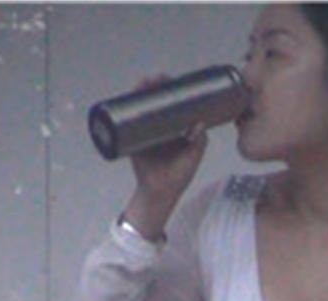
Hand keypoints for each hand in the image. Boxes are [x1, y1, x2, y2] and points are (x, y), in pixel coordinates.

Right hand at [122, 76, 207, 240]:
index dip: (173, 91)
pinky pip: (129, 120)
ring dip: (142, 92)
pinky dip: (127, 107)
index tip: (173, 81)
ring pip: (144, 107)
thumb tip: (200, 124)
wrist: (158, 193)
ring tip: (143, 83)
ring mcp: (147, 131)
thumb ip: (199, 144)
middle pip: (158, 101)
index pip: (175, 104)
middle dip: (156, 87)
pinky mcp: (134, 138)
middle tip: (156, 79)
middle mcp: (162, 127)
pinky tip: (129, 97)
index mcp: (177, 129)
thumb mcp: (192, 159)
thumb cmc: (178, 178)